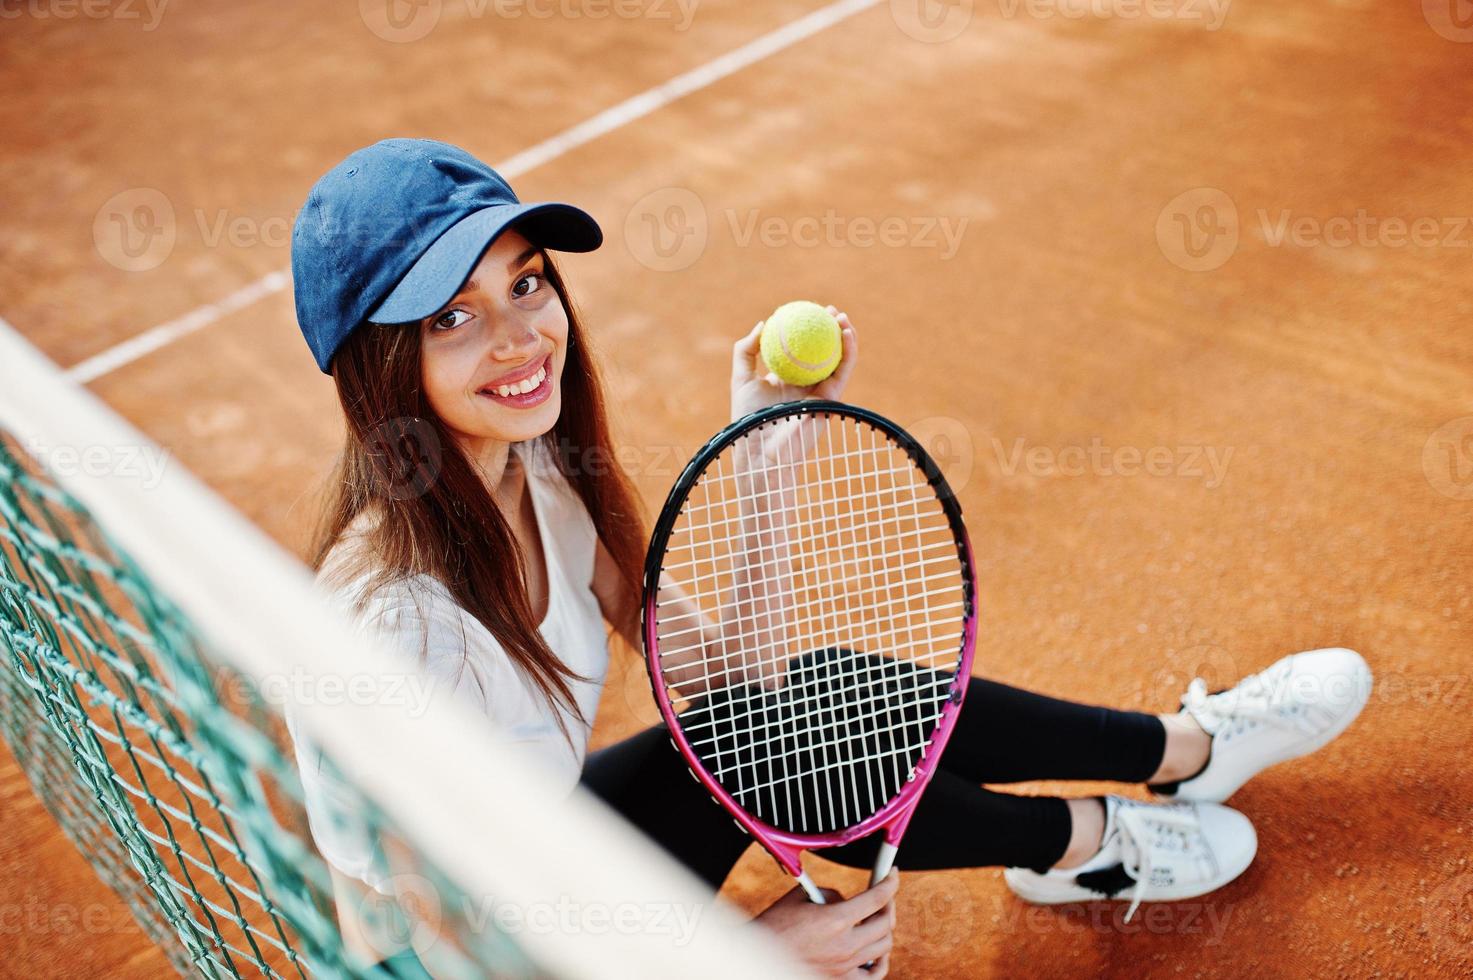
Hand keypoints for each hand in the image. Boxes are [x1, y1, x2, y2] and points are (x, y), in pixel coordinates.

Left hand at [731, 305, 858, 422]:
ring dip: (845, 337)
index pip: (800, 349)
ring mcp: (821, 393)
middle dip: (830, 330)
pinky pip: (843, 371)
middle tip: (829, 310)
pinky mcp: (832, 400)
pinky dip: (848, 352)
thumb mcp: (741, 378)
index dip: (806, 330)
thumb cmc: (747, 418)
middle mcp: (806, 385)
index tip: (807, 310)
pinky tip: (847, 334)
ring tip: (841, 317)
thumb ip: (746, 350)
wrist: (762, 449)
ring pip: (838, 360)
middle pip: (822, 353)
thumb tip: (763, 324)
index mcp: (786, 379)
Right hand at [753, 871, 896, 977]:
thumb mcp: (800, 897)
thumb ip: (830, 894)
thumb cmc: (775, 927)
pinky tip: (876, 952)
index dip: (889, 882)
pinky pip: (874, 974)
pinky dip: (880, 961)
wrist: (761, 957)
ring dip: (885, 931)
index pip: (876, 898)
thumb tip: (846, 900)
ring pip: (884, 948)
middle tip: (884, 897)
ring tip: (878, 921)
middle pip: (886, 923)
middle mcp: (844, 945)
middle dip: (889, 905)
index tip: (891, 874)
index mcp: (834, 920)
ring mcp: (845, 966)